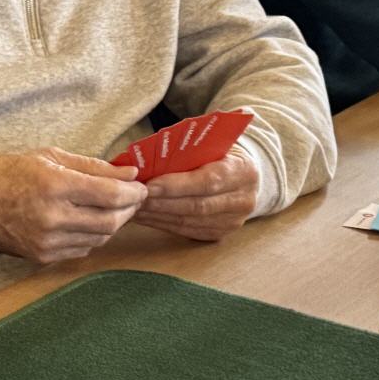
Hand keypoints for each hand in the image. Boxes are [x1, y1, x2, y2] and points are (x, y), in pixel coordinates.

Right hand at [0, 148, 146, 262]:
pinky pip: (83, 249)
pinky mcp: (43, 256)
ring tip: (110, 208)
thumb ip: (94, 167)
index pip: (111, 194)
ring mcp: (47, 241)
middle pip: (112, 221)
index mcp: (54, 186)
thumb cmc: (11, 173)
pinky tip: (87, 221)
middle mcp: (52, 217)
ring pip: (101, 237)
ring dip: (113, 223)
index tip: (140, 186)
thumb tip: (130, 173)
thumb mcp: (51, 158)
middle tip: (132, 198)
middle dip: (129, 209)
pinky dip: (93, 236)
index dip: (133, 192)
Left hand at [134, 147, 260, 241]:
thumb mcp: (211, 145)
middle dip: (161, 202)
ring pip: (188, 222)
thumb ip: (187, 151)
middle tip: (134, 197)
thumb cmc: (219, 154)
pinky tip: (144, 216)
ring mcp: (232, 221)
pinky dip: (162, 223)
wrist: (245, 176)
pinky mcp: (219, 234)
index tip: (150, 184)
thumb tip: (147, 157)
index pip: (207, 181)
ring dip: (157, 215)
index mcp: (243, 171)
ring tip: (133, 207)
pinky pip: (186, 231)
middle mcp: (242, 200)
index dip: (176, 185)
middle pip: (196, 206)